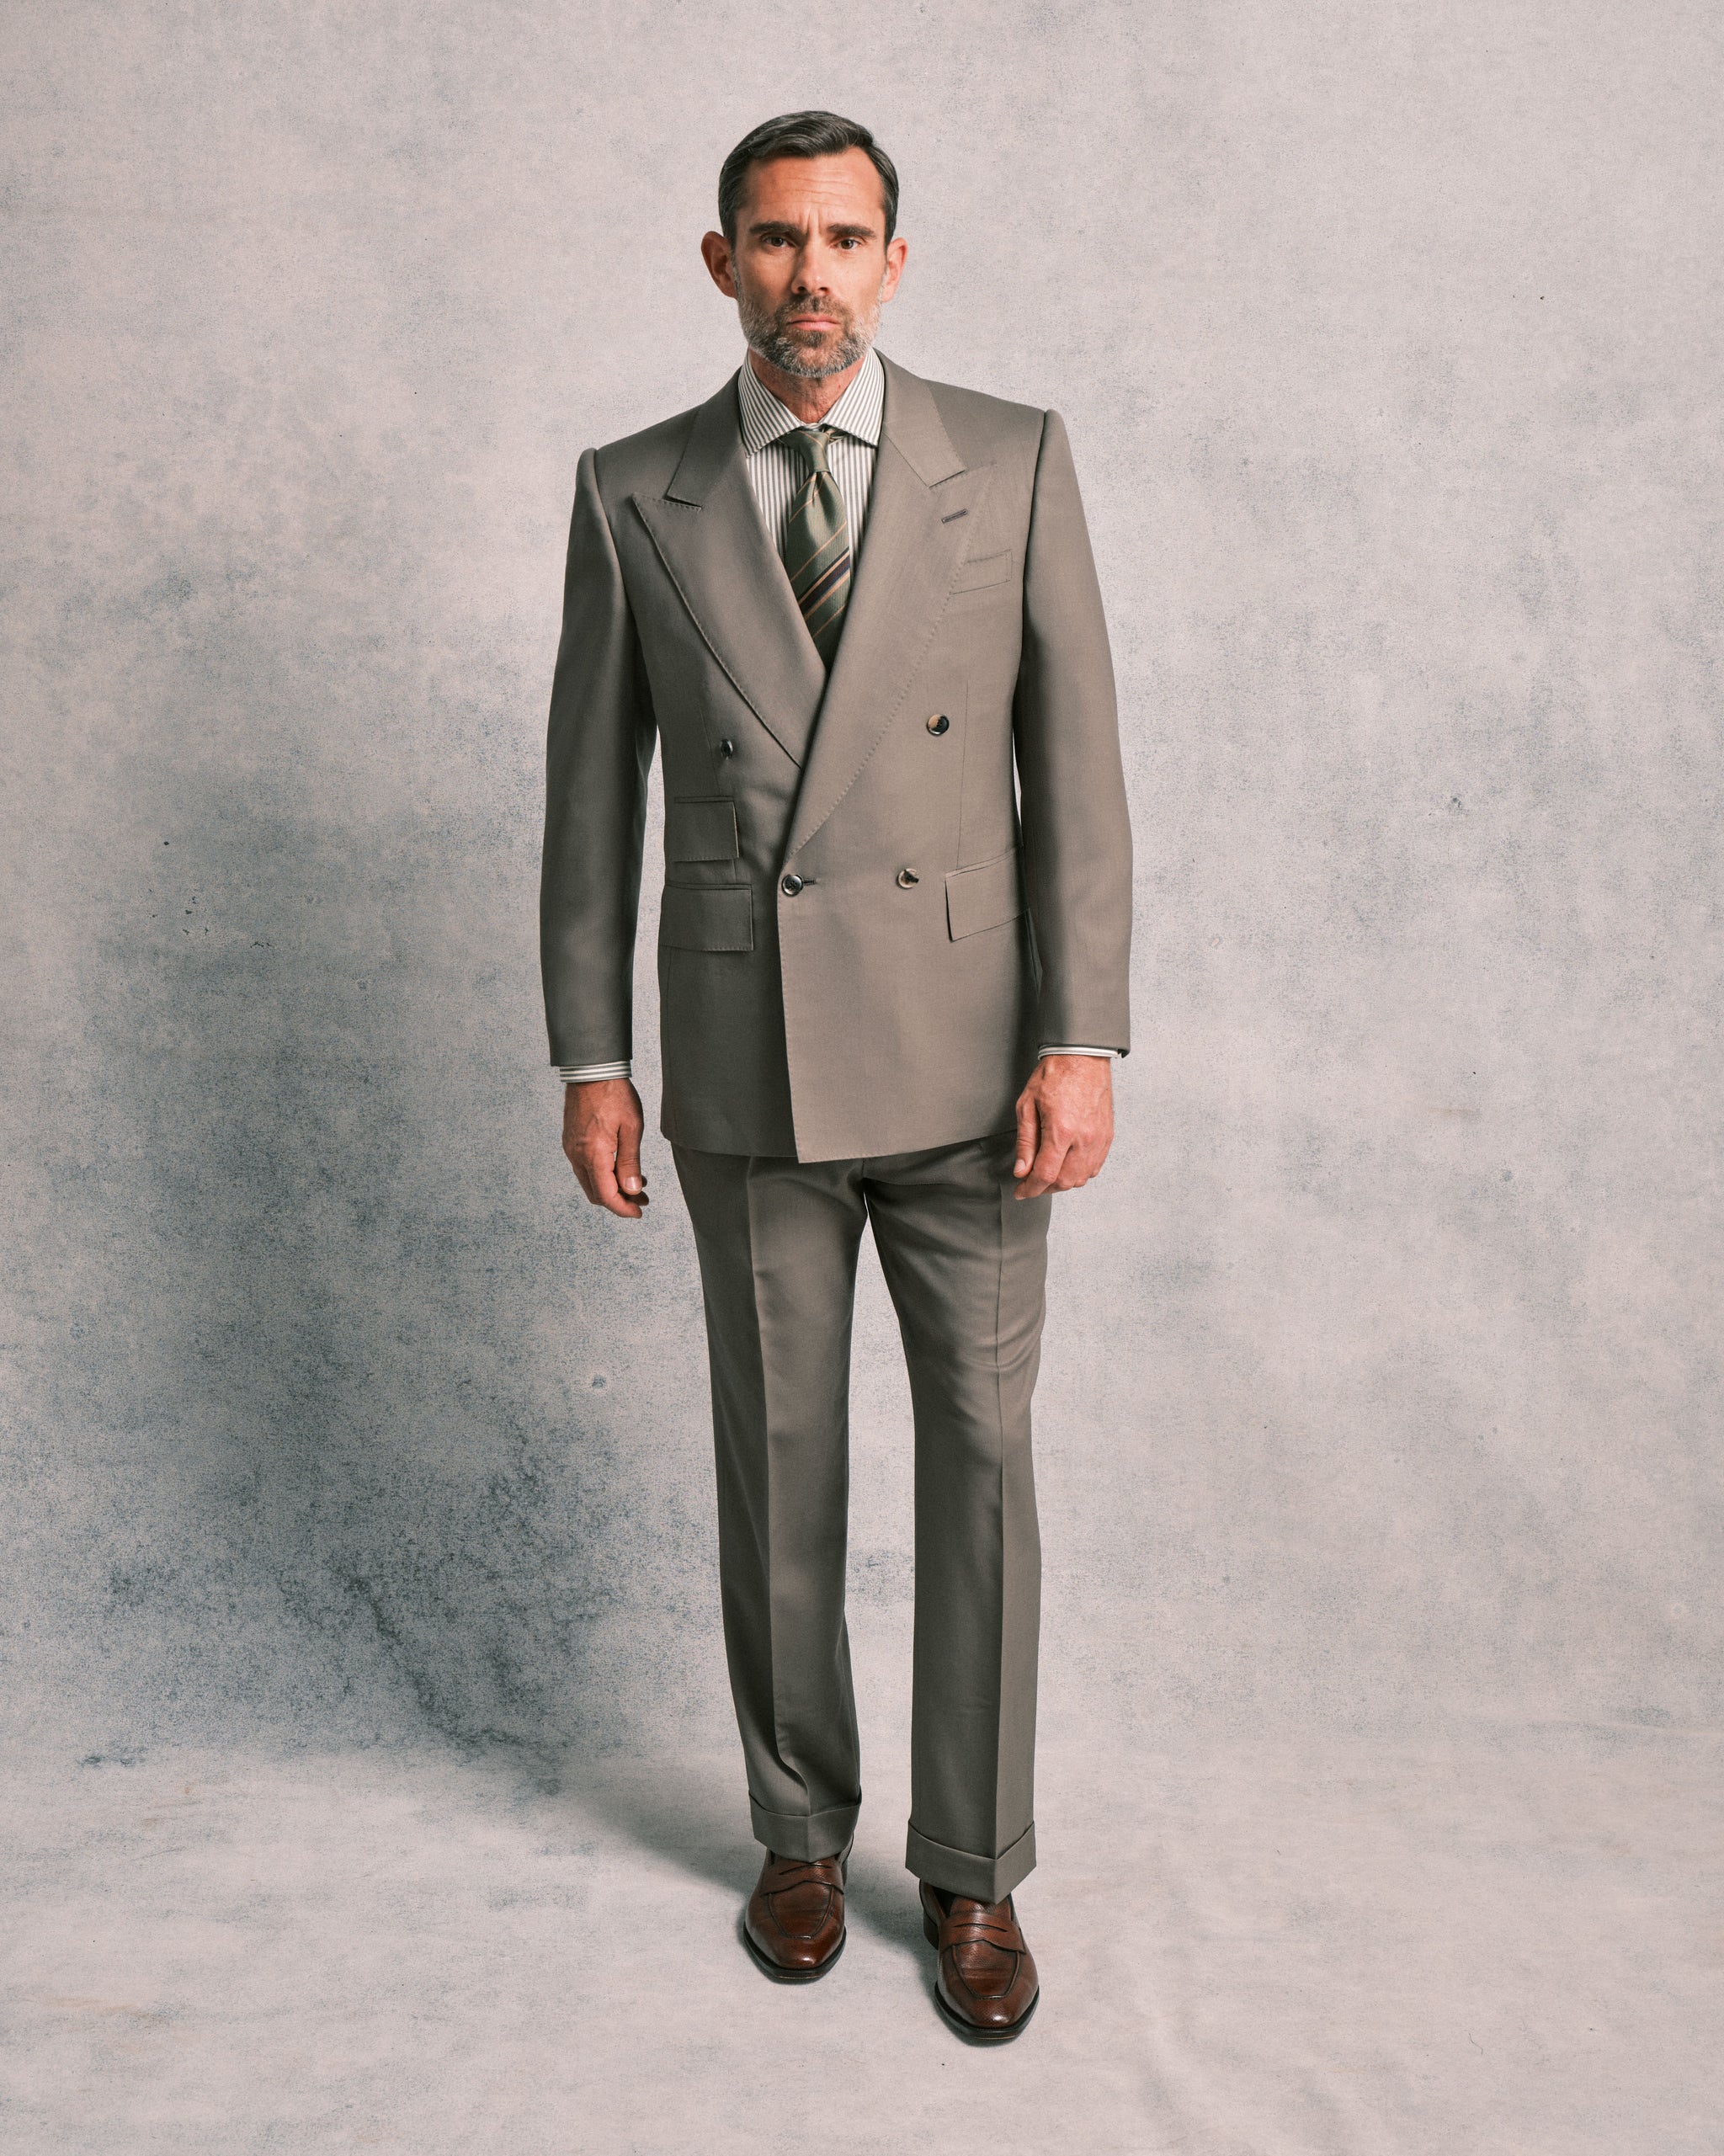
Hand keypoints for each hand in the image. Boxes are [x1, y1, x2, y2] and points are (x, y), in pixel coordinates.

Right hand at [562, 1078, 648, 1218]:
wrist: (592, 1070)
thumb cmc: (615, 1095)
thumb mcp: (631, 1129)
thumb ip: (630, 1162)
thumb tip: (632, 1190)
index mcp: (593, 1154)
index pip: (606, 1195)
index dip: (623, 1208)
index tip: (639, 1212)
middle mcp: (577, 1155)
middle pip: (596, 1193)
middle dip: (620, 1200)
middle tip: (642, 1199)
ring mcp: (571, 1148)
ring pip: (590, 1181)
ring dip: (612, 1187)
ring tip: (636, 1183)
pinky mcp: (571, 1141)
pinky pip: (585, 1167)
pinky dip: (602, 1174)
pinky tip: (620, 1167)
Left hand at [1012, 1055, 1112, 1198]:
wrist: (1082, 1057)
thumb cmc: (1054, 1075)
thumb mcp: (1027, 1106)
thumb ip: (1025, 1142)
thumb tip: (1022, 1170)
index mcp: (1061, 1130)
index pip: (1045, 1174)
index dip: (1030, 1189)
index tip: (1021, 1192)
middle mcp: (1084, 1138)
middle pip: (1064, 1182)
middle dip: (1044, 1188)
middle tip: (1030, 1182)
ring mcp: (1099, 1139)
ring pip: (1081, 1178)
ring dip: (1062, 1182)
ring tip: (1048, 1174)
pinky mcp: (1107, 1136)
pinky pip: (1094, 1167)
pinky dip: (1079, 1173)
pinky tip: (1067, 1166)